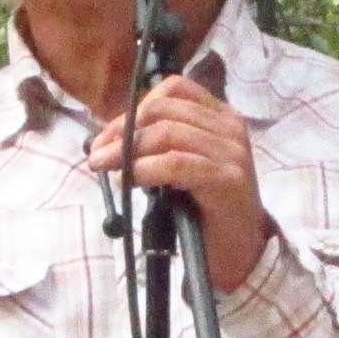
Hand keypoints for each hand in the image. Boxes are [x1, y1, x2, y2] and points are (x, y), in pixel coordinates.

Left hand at [90, 75, 266, 289]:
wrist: (241, 249)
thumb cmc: (207, 208)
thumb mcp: (184, 165)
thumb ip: (161, 144)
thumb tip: (109, 139)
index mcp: (220, 115)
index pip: (174, 88)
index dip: (136, 106)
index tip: (108, 133)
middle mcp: (229, 127)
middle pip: (165, 110)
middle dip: (124, 129)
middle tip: (97, 153)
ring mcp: (231, 152)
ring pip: (168, 133)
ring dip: (127, 150)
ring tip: (102, 165)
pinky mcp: (227, 179)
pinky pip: (176, 164)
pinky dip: (145, 169)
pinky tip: (128, 180)